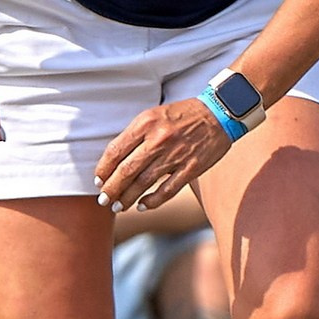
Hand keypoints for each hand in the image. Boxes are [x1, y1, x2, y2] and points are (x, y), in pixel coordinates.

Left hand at [95, 98, 234, 212]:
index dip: (103, 169)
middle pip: (126, 170)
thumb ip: (135, 135)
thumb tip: (113, 161)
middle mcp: (158, 139)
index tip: (98, 180)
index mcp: (145, 123)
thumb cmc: (182, 115)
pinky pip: (167, 190)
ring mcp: (176, 155)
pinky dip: (152, 201)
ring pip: (143, 183)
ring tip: (117, 207)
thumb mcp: (153, 115)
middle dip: (111, 189)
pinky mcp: (192, 167)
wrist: (220, 111)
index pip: (115, 151)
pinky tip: (142, 206)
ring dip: (127, 198)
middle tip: (103, 200)